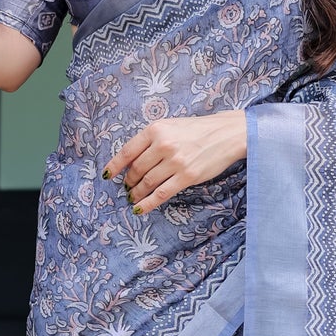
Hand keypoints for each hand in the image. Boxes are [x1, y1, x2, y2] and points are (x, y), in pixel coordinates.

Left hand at [103, 111, 246, 213]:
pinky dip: (148, 203)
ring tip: (133, 197)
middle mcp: (163, 145)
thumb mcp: (171, 126)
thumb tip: (131, 161)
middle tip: (127, 187)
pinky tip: (140, 208)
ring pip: (147, 183)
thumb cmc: (198, 130)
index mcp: (156, 129)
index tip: (108, 175)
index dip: (115, 166)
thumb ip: (151, 140)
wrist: (226, 134)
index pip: (128, 151)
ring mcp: (175, 162)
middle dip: (129, 181)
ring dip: (137, 193)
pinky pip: (161, 194)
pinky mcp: (187, 177)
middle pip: (137, 169)